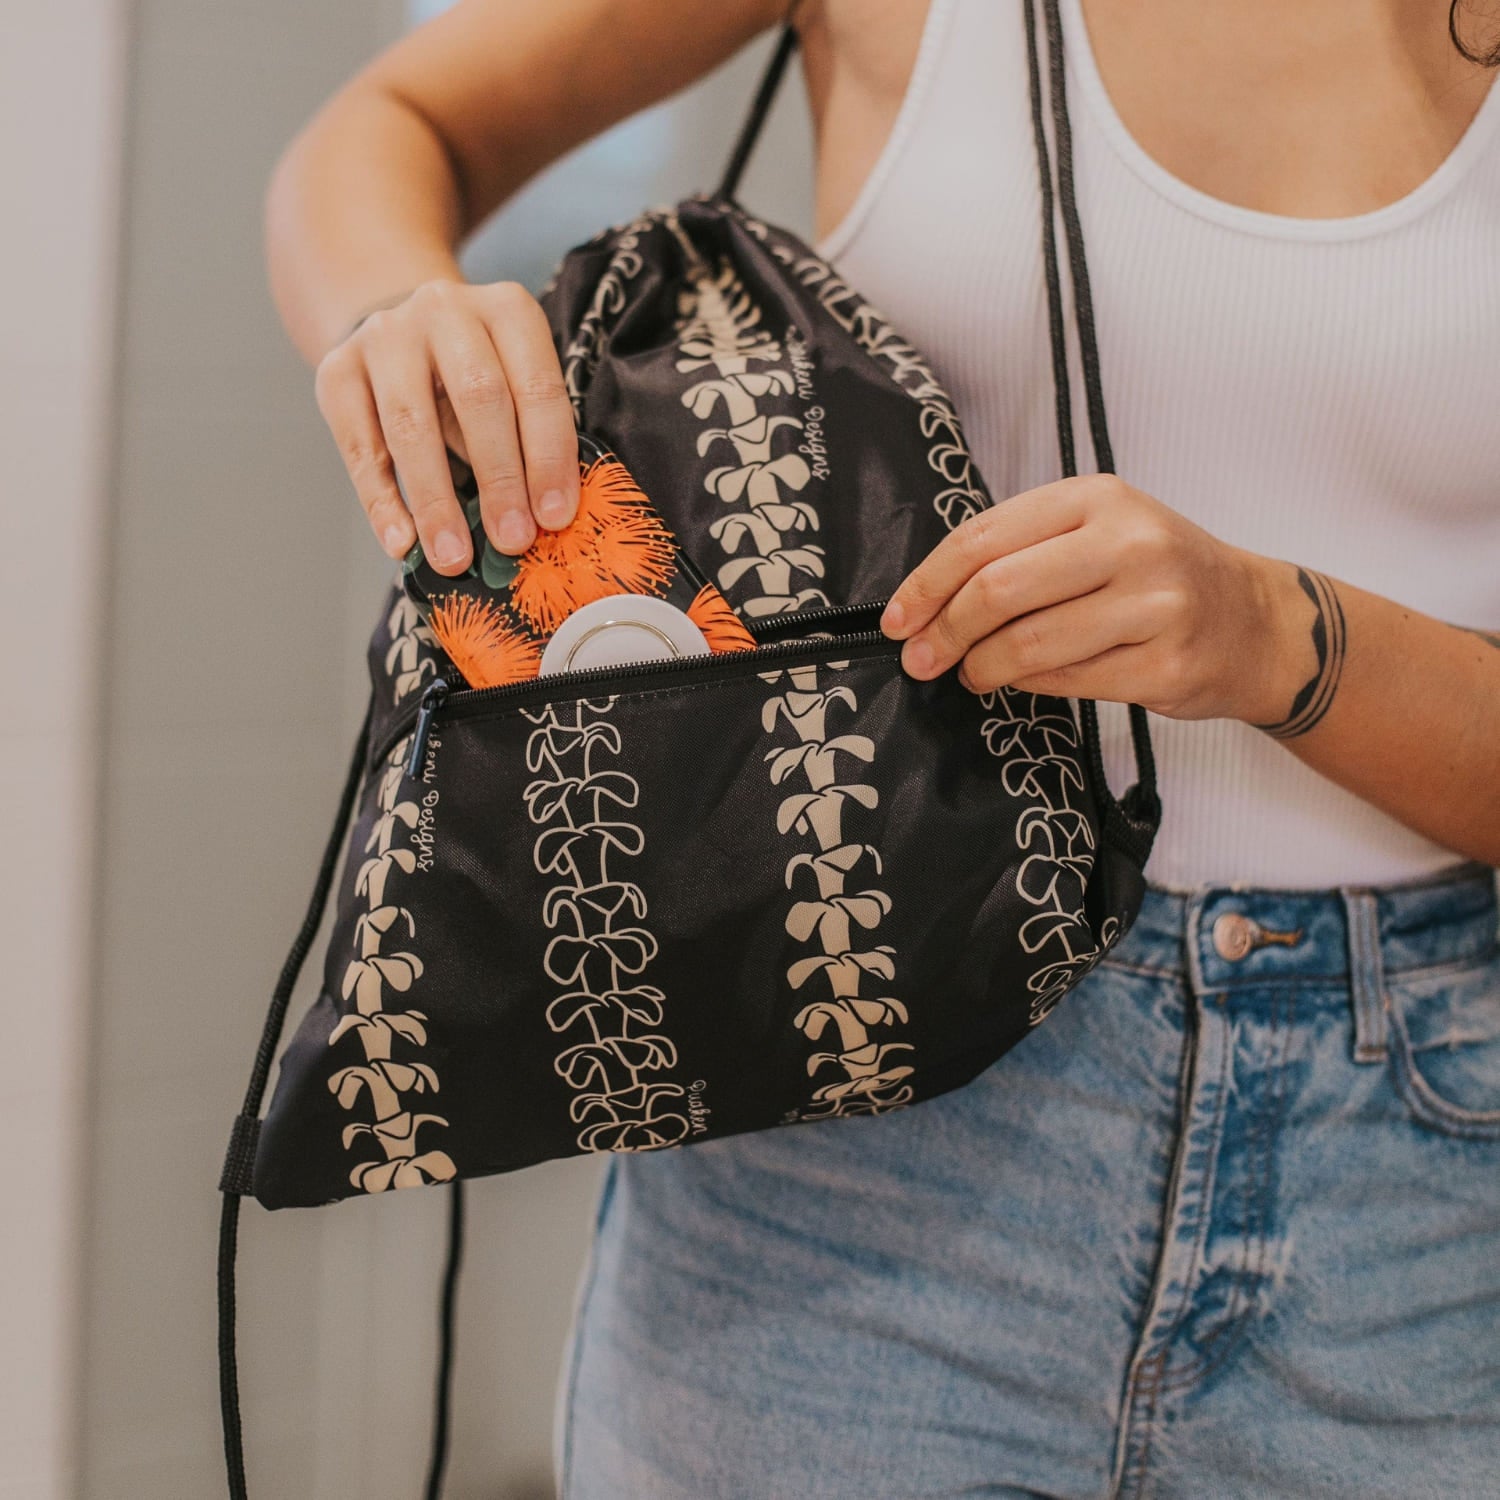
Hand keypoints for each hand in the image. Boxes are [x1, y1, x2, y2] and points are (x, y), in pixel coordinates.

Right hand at [313, 278, 577, 574]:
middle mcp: (445, 310)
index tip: (553, 518)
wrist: (400, 333)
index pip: (536, 386)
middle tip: (511, 541)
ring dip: (436, 500)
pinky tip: (400, 542)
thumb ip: (526, 438)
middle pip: (477, 397)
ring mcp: (385, 334)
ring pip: (412, 424)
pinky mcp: (336, 369)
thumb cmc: (476, 375)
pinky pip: (359, 445)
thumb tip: (537, 520)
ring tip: (454, 557)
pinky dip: (381, 501)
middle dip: (499, 478)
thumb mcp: (513, 385)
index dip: (548, 456)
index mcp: (507, 309)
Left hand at [879, 474, 1300, 725]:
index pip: (984, 537)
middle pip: (998, 590)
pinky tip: (1017, 681)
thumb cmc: (1157, 575)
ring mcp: (1154, 605)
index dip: (927, 583)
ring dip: (980, 667)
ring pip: (1027, 643)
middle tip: (921, 658)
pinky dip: (1026, 686)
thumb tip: (926, 600)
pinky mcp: (1165, 664)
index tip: (896, 618)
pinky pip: (1064, 682)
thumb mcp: (1097, 532)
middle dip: (944, 631)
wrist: (1254, 621)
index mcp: (1098, 498)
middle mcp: (1129, 542)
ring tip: (972, 673)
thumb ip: (1022, 551)